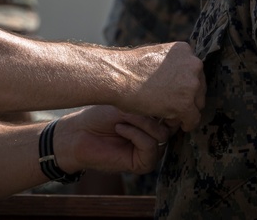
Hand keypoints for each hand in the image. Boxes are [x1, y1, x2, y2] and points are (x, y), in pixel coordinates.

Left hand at [51, 106, 171, 174]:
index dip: (165, 102)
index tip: (148, 93)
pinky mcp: (142, 164)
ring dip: (142, 122)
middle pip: (172, 123)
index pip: (174, 113)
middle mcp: (155, 136)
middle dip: (153, 111)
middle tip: (132, 104)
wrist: (79, 132)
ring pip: (162, 135)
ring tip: (123, 117)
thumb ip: (153, 108)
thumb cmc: (100, 114)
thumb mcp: (130, 104)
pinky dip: (135, 134)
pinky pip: (150, 146)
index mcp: (155, 121)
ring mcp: (150, 151)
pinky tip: (120, 127)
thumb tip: (177, 110)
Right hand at [115, 41, 205, 130]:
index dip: (185, 86)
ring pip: (197, 103)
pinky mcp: (185, 103)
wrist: (118, 76)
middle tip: (173, 106)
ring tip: (171, 115)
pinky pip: (193, 119)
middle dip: (188, 98)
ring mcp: (191, 84)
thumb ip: (170, 64)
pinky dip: (187, 124)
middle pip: (199, 87)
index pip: (194, 72)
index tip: (177, 94)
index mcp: (185, 50)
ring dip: (186, 110)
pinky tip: (177, 124)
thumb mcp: (156, 56)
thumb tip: (176, 77)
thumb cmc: (129, 67)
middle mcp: (193, 64)